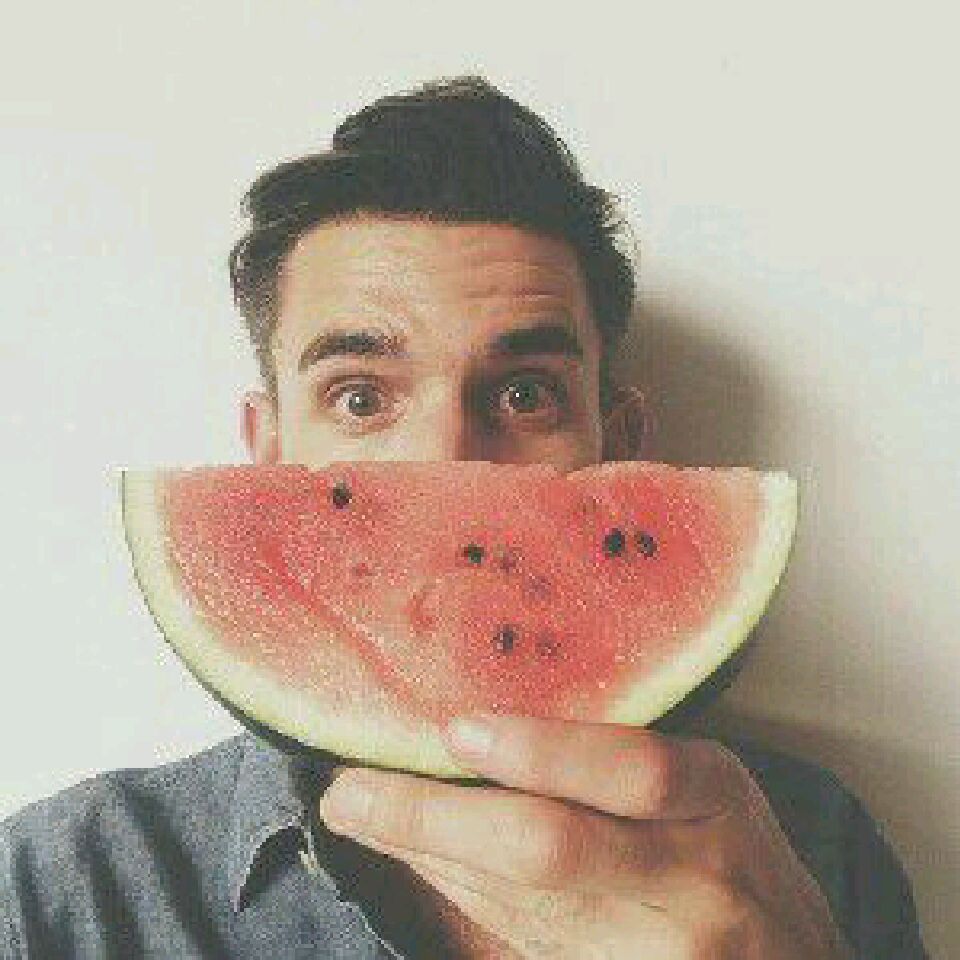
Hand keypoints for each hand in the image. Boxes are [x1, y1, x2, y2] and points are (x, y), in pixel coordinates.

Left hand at [317, 715, 853, 958]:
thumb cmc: (729, 853)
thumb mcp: (703, 788)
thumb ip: (610, 762)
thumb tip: (479, 724)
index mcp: (715, 799)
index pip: (635, 771)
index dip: (544, 749)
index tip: (457, 728)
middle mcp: (692, 880)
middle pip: (554, 849)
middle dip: (437, 819)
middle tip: (352, 790)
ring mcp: (658, 949)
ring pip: (519, 908)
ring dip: (427, 858)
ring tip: (360, 812)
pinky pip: (521, 946)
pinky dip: (458, 901)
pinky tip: (415, 863)